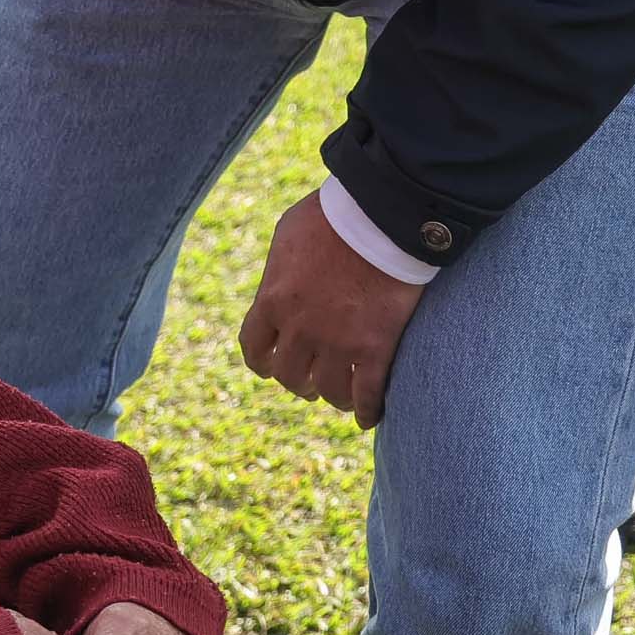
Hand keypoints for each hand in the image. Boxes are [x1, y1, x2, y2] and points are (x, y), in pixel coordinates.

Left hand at [238, 191, 424, 426]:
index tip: (271, 366)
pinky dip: (368, 412)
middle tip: (309, 382)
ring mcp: (339, 342)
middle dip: (298, 382)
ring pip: (328, 391)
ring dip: (332, 397)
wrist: (380, 217)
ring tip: (340, 396)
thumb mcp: (287, 236)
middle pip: (289, 375)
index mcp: (273, 300)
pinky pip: (369, 395)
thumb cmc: (332, 216)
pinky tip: (369, 418)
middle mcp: (300, 329)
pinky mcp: (376, 349)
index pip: (254, 349)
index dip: (262, 363)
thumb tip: (277, 287)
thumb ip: (279, 270)